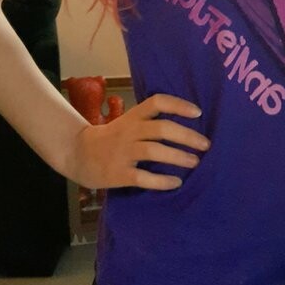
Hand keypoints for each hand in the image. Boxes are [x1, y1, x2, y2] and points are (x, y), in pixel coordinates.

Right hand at [69, 94, 209, 191]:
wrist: (78, 154)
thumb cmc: (112, 138)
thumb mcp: (128, 123)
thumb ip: (150, 122)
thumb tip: (188, 126)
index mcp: (133, 116)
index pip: (157, 102)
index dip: (178, 105)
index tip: (198, 113)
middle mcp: (129, 131)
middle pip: (161, 129)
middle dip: (187, 137)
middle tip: (205, 145)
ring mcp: (123, 152)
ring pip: (154, 152)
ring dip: (178, 157)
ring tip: (195, 162)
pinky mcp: (119, 173)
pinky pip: (144, 178)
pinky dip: (162, 181)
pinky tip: (176, 182)